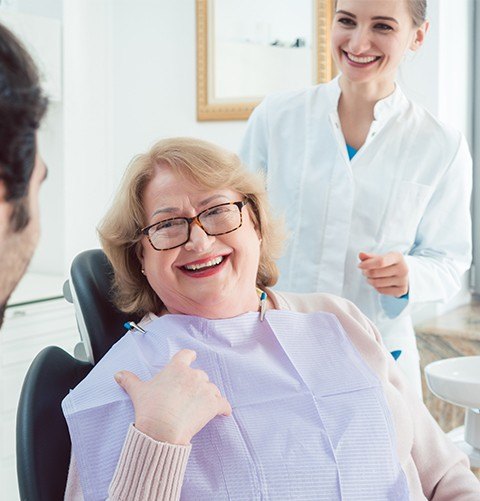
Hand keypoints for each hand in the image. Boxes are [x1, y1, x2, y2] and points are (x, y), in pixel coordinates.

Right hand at [114, 349, 231, 444]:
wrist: (162, 429)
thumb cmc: (150, 409)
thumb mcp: (138, 392)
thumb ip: (129, 380)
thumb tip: (118, 374)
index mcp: (176, 368)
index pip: (186, 355)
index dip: (189, 356)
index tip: (191, 357)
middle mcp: (193, 375)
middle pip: (199, 375)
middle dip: (196, 384)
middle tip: (187, 397)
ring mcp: (205, 388)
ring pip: (211, 389)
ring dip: (208, 396)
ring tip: (199, 408)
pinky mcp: (213, 404)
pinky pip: (223, 404)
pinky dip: (223, 408)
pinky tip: (223, 412)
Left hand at [358, 251, 408, 296]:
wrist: (402, 273)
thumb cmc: (389, 264)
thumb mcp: (380, 257)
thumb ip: (370, 257)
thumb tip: (361, 254)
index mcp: (398, 257)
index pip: (380, 261)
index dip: (367, 264)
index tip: (360, 265)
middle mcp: (403, 268)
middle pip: (376, 273)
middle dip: (366, 272)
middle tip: (365, 271)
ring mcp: (403, 280)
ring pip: (377, 283)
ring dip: (369, 280)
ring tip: (370, 277)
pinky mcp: (402, 290)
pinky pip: (381, 290)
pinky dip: (376, 287)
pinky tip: (378, 283)